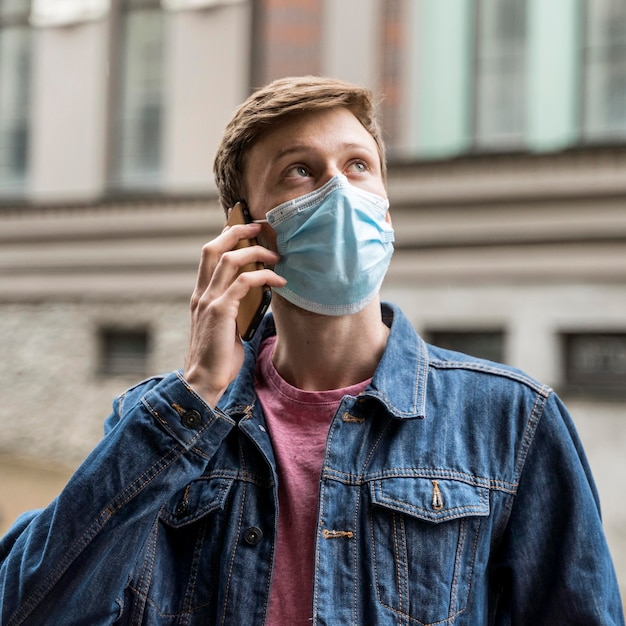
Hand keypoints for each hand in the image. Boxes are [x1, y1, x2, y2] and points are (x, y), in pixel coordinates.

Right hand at [183, 223, 285, 406]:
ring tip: (276, 257)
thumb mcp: (224, 325)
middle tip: (260, 228)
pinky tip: (279, 282)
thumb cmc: (218, 356)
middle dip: (237, 231)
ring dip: (256, 253)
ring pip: (230, 260)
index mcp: (200, 295)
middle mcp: (201, 293)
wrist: (204, 380)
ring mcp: (209, 301)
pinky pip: (244, 283)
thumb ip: (233, 306)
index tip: (246, 229)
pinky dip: (264, 277)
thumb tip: (256, 292)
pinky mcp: (221, 311)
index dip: (226, 236)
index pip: (209, 254)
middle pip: (214, 247)